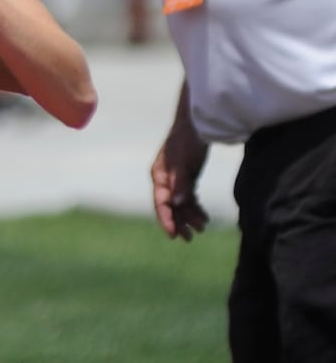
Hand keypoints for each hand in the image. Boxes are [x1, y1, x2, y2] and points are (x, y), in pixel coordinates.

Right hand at [150, 122, 209, 240]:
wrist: (197, 124)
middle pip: (169, 206)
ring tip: (202, 227)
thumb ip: (180, 184)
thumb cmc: (187, 142)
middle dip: (178, 222)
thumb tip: (175, 204)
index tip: (174, 235)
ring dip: (189, 215)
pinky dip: (195, 206)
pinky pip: (188, 196)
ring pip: (180, 203)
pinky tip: (204, 216)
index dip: (166, 220)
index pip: (161, 203)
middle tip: (189, 238)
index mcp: (159, 176)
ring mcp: (175, 178)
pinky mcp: (186, 176)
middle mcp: (164, 179)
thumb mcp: (184, 163)